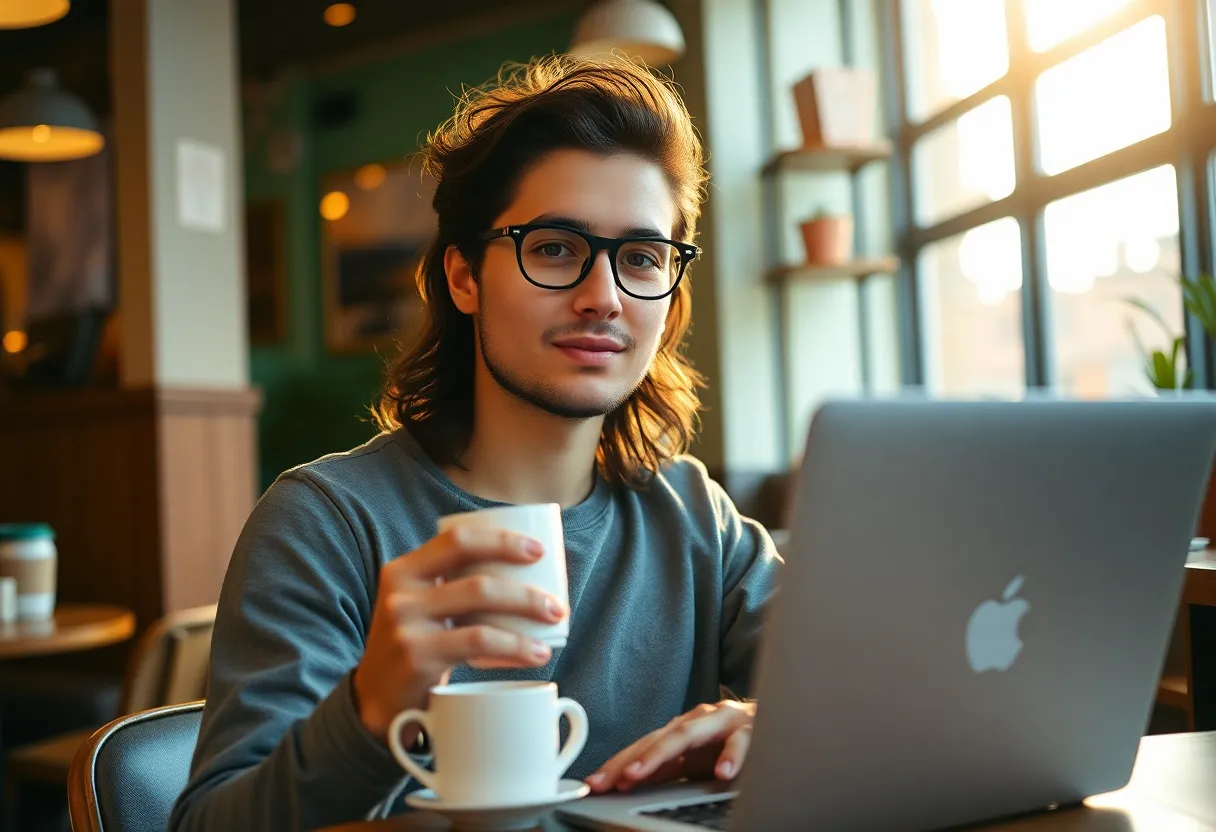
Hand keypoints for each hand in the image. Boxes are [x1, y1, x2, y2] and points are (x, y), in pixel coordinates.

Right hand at [352, 526, 567, 741]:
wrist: (376, 702)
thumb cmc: (414, 647)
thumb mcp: (419, 607)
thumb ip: (450, 585)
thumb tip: (523, 572)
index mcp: (403, 570)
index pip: (457, 540)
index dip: (500, 540)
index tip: (537, 550)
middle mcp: (400, 591)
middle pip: (476, 576)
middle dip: (525, 588)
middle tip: (557, 602)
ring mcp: (406, 623)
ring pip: (480, 605)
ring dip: (526, 611)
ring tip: (554, 623)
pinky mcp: (417, 655)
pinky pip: (477, 642)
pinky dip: (514, 646)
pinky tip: (536, 653)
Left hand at [586, 700, 755, 792]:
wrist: (782, 720)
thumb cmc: (733, 743)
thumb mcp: (698, 758)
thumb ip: (668, 767)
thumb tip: (629, 780)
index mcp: (682, 730)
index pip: (643, 746)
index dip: (618, 764)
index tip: (595, 783)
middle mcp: (698, 720)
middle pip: (658, 738)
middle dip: (632, 759)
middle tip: (612, 780)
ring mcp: (724, 721)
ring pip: (690, 733)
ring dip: (662, 751)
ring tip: (641, 772)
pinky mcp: (753, 728)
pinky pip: (741, 741)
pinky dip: (732, 756)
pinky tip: (724, 773)